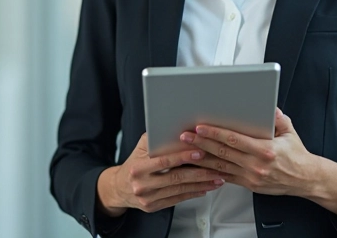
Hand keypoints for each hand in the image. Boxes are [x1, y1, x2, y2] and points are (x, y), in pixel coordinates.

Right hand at [96, 133, 226, 216]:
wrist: (119, 188)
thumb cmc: (135, 163)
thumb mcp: (140, 148)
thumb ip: (156, 139)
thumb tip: (177, 128)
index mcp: (138, 167)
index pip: (164, 161)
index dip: (183, 157)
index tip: (200, 153)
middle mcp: (142, 184)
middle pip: (175, 178)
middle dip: (199, 173)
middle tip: (216, 168)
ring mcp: (148, 198)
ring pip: (180, 190)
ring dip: (201, 184)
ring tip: (217, 178)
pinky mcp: (153, 207)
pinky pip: (177, 199)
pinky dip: (193, 193)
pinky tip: (205, 188)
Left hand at [181, 108, 321, 196]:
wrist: (305, 179)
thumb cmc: (297, 155)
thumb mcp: (290, 131)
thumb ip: (277, 118)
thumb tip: (268, 106)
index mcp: (266, 150)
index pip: (234, 140)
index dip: (215, 133)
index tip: (201, 128)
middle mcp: (256, 165)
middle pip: (222, 152)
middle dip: (201, 144)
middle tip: (186, 137)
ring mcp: (251, 177)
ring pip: (220, 166)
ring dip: (201, 158)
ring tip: (187, 152)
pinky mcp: (249, 185)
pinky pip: (226, 177)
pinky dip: (212, 171)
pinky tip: (200, 166)